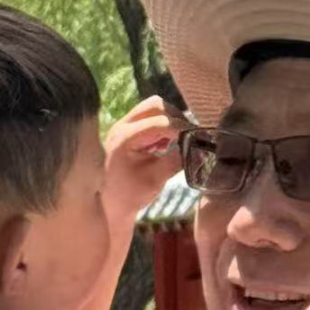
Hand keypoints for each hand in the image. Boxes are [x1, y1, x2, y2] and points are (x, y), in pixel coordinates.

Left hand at [102, 95, 186, 218]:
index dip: (181, 128)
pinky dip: (164, 126)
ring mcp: (124, 126)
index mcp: (125, 138)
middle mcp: (122, 126)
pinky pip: (150, 117)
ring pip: (153, 108)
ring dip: (170, 120)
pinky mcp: (129, 130)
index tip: (196, 138)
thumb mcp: (156, 180)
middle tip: (188, 136)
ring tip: (179, 140)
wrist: (112, 203)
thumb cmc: (132, 195)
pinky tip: (169, 143)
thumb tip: (196, 148)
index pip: (159, 122)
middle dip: (175, 118)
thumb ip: (175, 161)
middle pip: (155, 106)